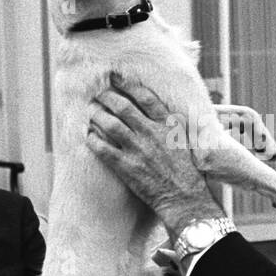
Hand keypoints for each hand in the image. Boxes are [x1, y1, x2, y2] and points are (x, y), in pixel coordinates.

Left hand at [86, 73, 220, 237]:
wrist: (185, 197)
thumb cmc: (186, 169)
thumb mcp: (184, 139)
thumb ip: (170, 121)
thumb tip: (156, 106)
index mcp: (167, 124)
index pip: (144, 96)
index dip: (127, 84)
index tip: (116, 77)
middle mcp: (151, 133)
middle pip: (122, 106)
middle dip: (106, 96)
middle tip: (98, 93)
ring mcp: (138, 150)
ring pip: (110, 124)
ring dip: (97, 115)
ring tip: (91, 111)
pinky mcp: (127, 167)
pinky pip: (103, 148)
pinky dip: (93, 139)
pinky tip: (88, 136)